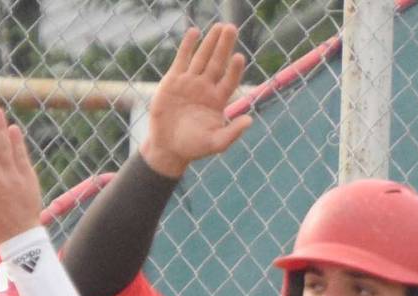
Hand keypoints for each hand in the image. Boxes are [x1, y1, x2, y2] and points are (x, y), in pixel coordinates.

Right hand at [142, 24, 253, 177]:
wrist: (168, 147)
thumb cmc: (194, 147)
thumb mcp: (216, 143)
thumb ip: (232, 133)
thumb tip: (250, 120)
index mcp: (218, 100)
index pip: (229, 80)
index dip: (234, 69)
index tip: (239, 57)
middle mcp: (206, 88)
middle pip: (218, 63)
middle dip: (224, 46)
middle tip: (231, 28)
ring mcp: (190, 82)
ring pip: (202, 57)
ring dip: (210, 42)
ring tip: (219, 26)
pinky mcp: (173, 80)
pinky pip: (182, 59)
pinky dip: (188, 46)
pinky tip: (195, 32)